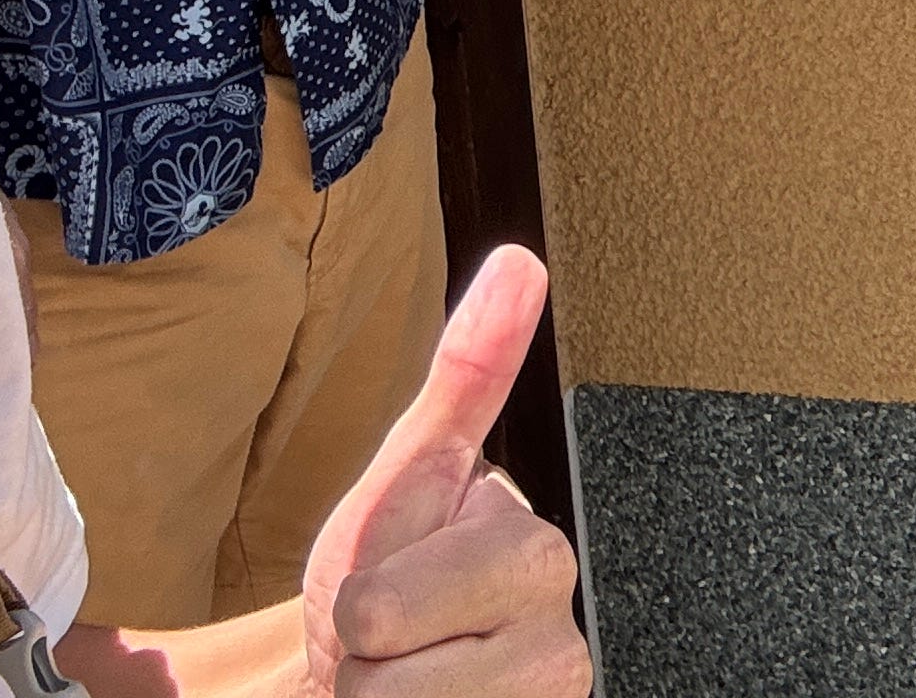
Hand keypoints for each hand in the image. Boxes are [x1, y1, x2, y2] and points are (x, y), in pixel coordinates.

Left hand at [299, 249, 588, 695]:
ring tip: (401, 683)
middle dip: (359, 657)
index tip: (390, 587)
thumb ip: (469, 373)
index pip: (383, 606)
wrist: (367, 681)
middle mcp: (556, 647)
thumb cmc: (386, 579)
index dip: (361, 600)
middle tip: (386, 641)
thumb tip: (524, 261)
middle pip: (384, 675)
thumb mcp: (407, 472)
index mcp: (535, 555)